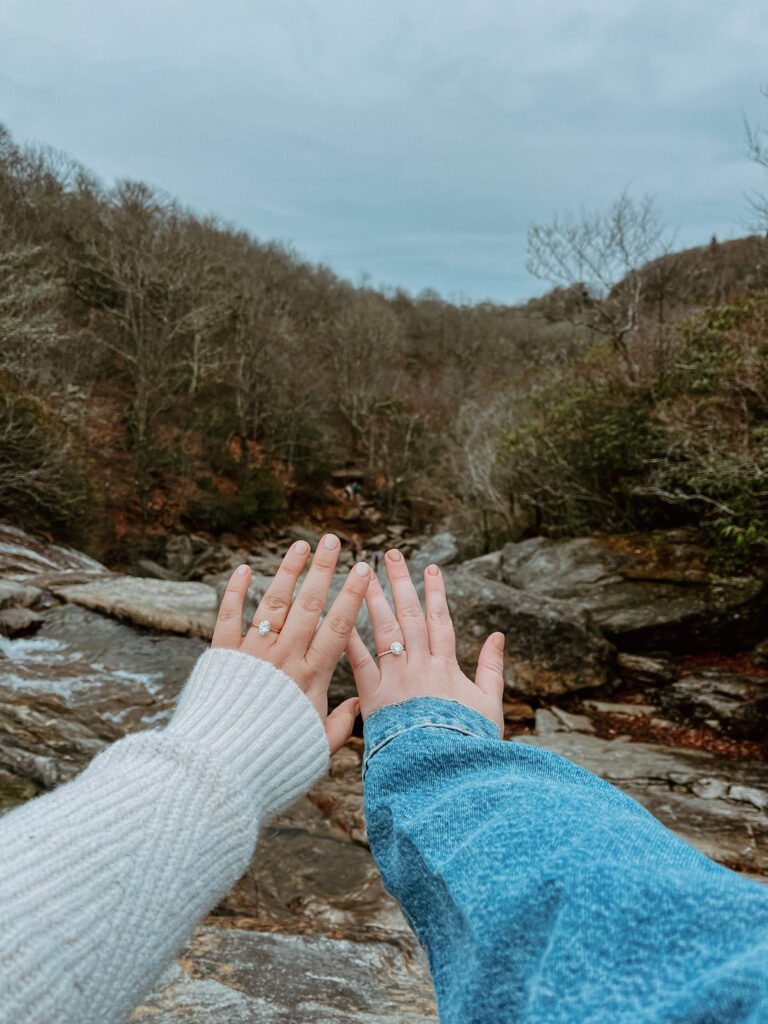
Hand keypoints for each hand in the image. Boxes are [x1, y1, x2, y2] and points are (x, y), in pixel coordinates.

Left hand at [210, 534, 369, 752]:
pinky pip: (228, 618)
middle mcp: (283, 658)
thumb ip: (340, 723)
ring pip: (273, 603)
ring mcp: (252, 654)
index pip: (338, 626)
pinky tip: (242, 569)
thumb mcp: (317, 747)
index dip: (352, 595)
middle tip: (333, 539)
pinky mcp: (222, 657)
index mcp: (311, 676)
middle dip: (323, 569)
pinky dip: (234, 592)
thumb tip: (361, 705)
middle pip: (308, 604)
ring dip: (287, 571)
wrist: (220, 769)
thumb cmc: (273, 762)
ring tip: (300, 545)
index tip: (363, 569)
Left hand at [346, 549, 504, 736]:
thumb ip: (493, 669)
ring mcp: (395, 679)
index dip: (436, 592)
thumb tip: (499, 635)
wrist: (439, 776)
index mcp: (447, 667)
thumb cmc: (467, 745)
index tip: (431, 568)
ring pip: (383, 631)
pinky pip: (359, 663)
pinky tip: (339, 617)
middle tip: (392, 554)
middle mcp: (419, 666)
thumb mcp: (489, 705)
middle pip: (409, 615)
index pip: (439, 620)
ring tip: (363, 573)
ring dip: (373, 600)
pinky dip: (350, 640)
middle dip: (402, 583)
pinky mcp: (373, 697)